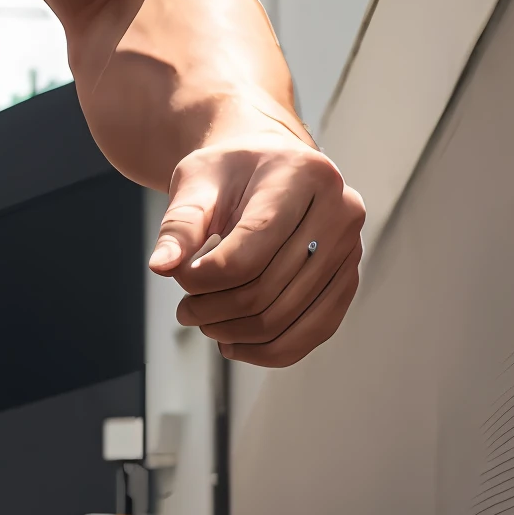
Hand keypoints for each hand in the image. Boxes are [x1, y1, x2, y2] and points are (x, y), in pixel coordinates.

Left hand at [148, 132, 364, 365]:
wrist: (267, 166)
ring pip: (289, 316)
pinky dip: (272, 348)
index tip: (177, 278)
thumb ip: (179, 224)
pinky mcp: (348, 278)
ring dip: (238, 332)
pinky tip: (236, 344)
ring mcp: (351, 248)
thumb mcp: (196, 182)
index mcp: (302, 175)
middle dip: (215, 309)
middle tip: (185, 310)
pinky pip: (315, 330)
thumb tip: (162, 266)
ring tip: (205, 323)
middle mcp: (339, 211)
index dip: (205, 277)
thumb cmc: (230, 171)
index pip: (250, 250)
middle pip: (268, 288)